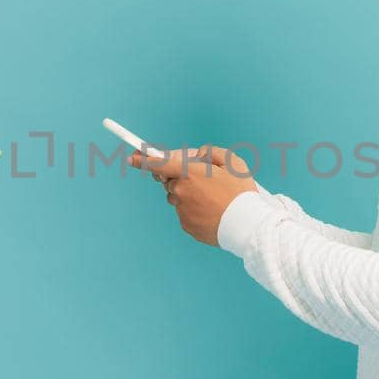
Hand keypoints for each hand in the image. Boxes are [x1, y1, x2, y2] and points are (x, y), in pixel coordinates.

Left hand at [127, 144, 256, 246]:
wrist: (246, 225)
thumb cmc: (240, 192)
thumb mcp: (232, 162)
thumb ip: (210, 152)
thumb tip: (198, 156)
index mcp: (188, 172)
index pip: (158, 163)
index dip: (142, 160)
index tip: (131, 158)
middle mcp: (180, 191)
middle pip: (171, 181)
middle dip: (181, 178)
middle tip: (202, 181)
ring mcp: (181, 210)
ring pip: (178, 198)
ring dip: (189, 195)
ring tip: (213, 199)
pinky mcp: (186, 225)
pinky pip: (185, 213)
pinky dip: (195, 211)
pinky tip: (212, 211)